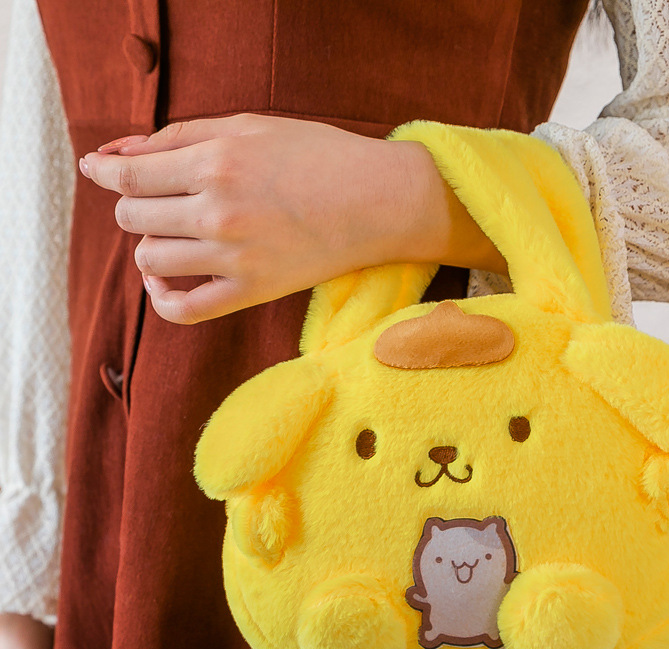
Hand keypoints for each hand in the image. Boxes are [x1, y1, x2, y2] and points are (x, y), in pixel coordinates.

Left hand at [79, 114, 504, 323]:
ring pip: (150, 259)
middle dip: (134, 204)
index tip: (97, 169)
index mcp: (216, 162)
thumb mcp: (250, 125)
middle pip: (133, 216)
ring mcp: (234, 258)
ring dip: (148, 244)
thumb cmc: (320, 156)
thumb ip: (181, 135)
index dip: (105, 171)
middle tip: (157, 198)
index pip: (131, 174)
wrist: (380, 202)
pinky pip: (184, 311)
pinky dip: (161, 299)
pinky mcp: (252, 292)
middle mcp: (218, 211)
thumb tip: (119, 153)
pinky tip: (163, 283)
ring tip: (171, 234)